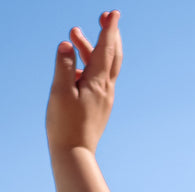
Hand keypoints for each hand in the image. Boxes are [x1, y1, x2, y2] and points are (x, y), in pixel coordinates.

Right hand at [46, 11, 122, 154]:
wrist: (74, 154)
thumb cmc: (65, 124)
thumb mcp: (60, 92)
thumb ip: (64, 66)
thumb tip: (68, 45)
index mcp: (97, 83)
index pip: (106, 49)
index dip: (110, 29)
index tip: (114, 13)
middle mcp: (106, 89)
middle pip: (112, 56)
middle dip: (109, 35)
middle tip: (105, 16)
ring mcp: (104, 99)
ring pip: (103, 67)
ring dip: (92, 49)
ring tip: (73, 35)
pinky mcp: (99, 107)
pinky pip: (98, 80)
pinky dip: (91, 66)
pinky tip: (76, 68)